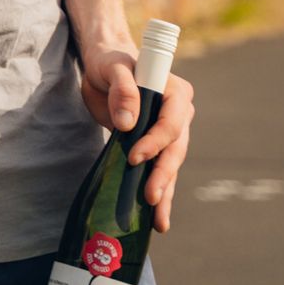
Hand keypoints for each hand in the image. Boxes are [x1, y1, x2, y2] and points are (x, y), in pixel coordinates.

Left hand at [77, 38, 195, 234]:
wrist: (105, 66)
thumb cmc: (110, 62)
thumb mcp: (113, 67)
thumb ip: (122, 89)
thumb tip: (128, 123)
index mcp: (175, 92)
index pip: (171, 123)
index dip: (156, 142)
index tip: (134, 156)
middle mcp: (179, 114)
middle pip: (175, 149)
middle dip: (163, 174)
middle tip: (150, 197)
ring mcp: (169, 133)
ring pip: (170, 166)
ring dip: (164, 192)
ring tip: (159, 222)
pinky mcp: (156, 146)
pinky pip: (160, 171)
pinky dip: (158, 193)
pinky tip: (155, 218)